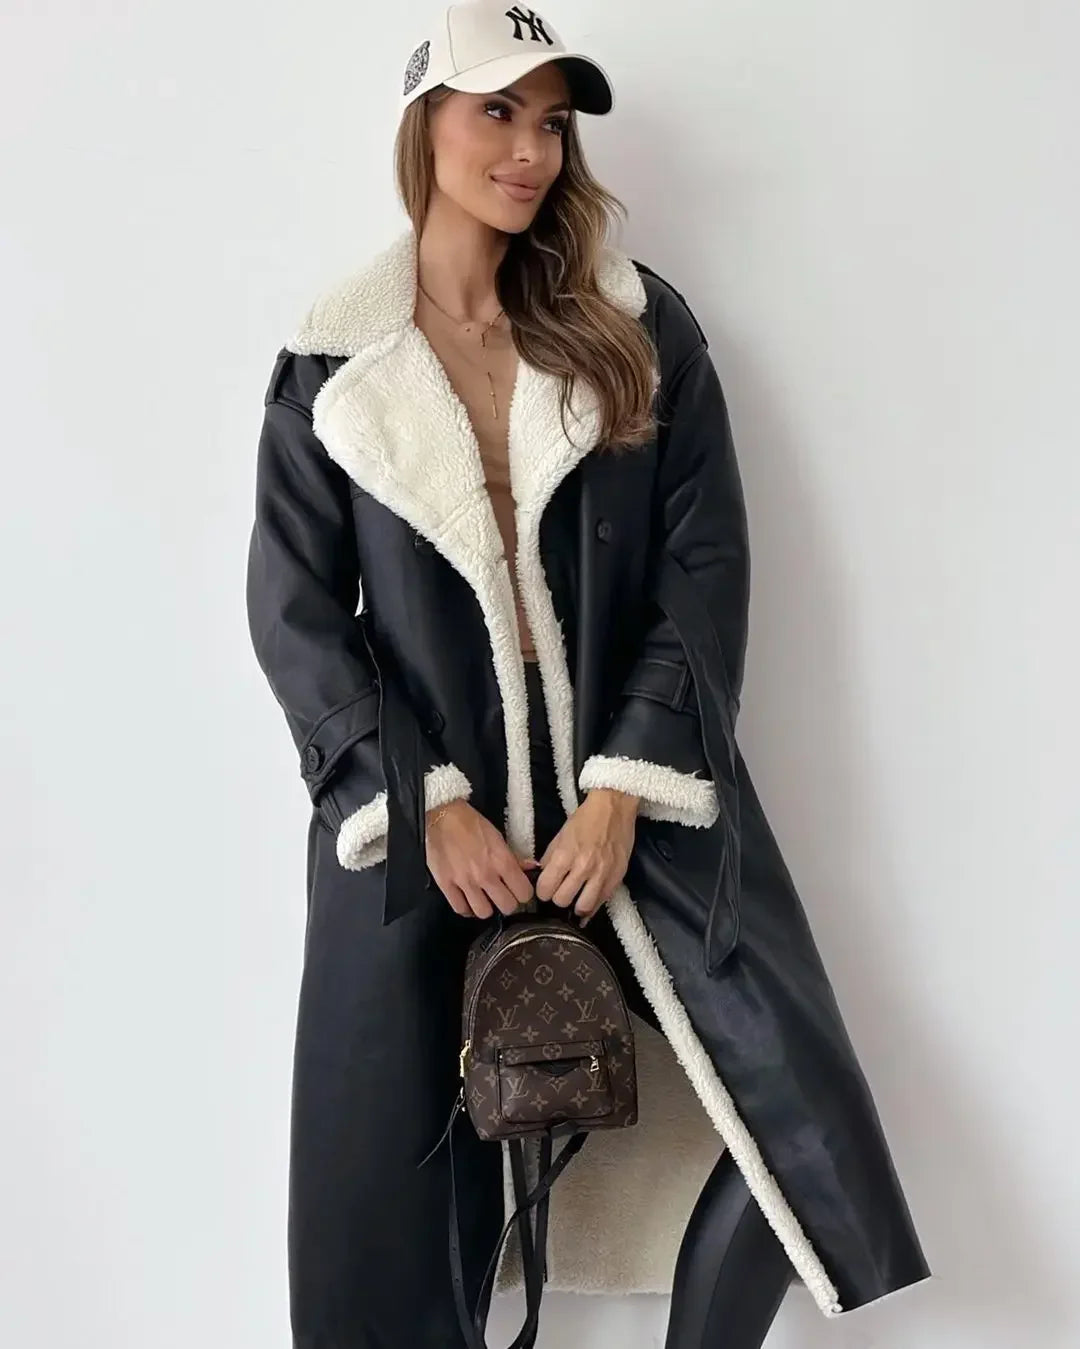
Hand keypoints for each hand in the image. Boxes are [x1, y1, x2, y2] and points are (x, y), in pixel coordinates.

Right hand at [425, 799, 535, 919]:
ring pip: (484, 912)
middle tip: (502, 896)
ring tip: (484, 900)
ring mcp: (465, 882)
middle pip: (507, 907)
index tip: (519, 891)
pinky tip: (467, 901)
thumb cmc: (471, 823)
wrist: (442, 815)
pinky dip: (466, 908)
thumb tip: (530, 868)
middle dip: (507, 903)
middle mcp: (486, 875)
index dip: (523, 894)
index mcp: (502, 861)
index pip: (524, 893)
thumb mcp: (498, 836)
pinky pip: (460, 908)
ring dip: (486, 907)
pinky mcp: (446, 885)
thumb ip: (513, 856)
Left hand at [532, 789, 639, 925]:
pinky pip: (602, 902)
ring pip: (583, 907)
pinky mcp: (617, 877)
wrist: (614, 808)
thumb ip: (549, 858)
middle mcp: (583, 867)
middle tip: (559, 892)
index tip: (545, 888)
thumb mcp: (560, 835)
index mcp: (565, 855)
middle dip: (557, 899)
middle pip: (562, 901)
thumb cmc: (585, 819)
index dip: (542, 891)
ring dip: (575, 907)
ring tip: (574, 901)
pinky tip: (587, 906)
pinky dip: (593, 907)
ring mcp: (602, 874)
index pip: (546, 888)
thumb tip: (540, 875)